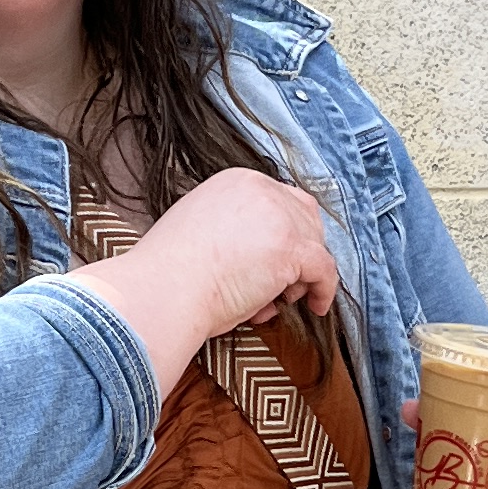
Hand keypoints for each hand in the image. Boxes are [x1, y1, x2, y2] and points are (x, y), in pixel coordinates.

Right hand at [74, 167, 338, 394]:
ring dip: (303, 275)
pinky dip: (324, 291)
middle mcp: (262, 190)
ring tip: (275, 300)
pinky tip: (315, 307)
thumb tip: (259, 254)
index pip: (282, 200)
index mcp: (236, 181)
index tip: (280, 260)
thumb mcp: (201, 228)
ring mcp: (279, 218)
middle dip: (299, 252)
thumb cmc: (170, 273)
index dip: (286, 233)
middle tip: (281, 284)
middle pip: (306, 219)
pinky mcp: (291, 249)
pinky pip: (325, 270)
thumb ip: (234, 228)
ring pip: (316, 245)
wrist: (162, 291)